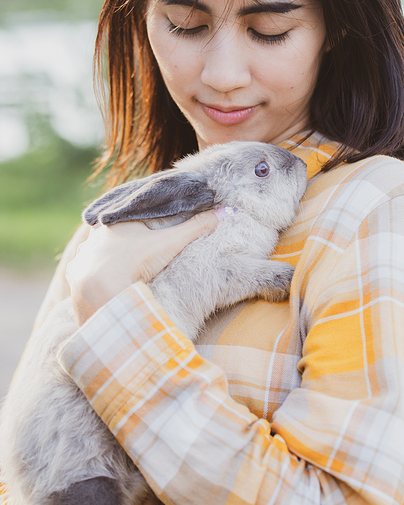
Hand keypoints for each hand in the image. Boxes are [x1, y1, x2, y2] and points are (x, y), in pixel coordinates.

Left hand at [66, 211, 219, 324]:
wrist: (103, 293)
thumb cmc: (137, 262)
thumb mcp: (170, 244)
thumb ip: (197, 228)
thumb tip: (227, 211)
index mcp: (116, 220)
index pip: (131, 214)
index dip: (143, 221)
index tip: (152, 230)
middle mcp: (95, 234)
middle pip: (113, 232)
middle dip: (124, 239)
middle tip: (138, 249)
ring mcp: (83, 255)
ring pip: (96, 251)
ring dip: (107, 257)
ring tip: (121, 266)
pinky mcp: (74, 277)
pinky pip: (84, 271)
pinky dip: (94, 275)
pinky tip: (103, 281)